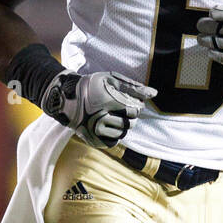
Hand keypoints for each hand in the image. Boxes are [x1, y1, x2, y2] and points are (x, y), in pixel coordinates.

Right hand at [42, 70, 156, 147]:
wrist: (68, 100)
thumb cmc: (93, 86)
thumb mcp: (112, 80)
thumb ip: (134, 87)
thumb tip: (154, 94)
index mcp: (106, 101)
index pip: (134, 110)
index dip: (134, 106)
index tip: (127, 102)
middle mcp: (99, 118)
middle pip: (130, 124)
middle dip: (129, 117)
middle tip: (119, 109)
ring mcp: (95, 131)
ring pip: (123, 134)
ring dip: (122, 126)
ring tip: (113, 117)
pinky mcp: (93, 140)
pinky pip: (113, 142)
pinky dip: (114, 135)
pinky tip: (107, 125)